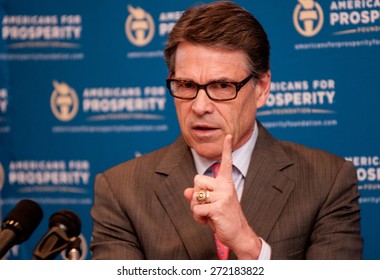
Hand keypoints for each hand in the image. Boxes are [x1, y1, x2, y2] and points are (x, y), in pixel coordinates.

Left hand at [184, 135, 261, 258]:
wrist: (238, 234)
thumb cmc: (223, 218)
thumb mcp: (211, 205)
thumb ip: (199, 196)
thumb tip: (186, 191)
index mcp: (226, 183)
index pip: (226, 163)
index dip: (226, 149)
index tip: (228, 135)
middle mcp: (226, 186)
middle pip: (197, 179)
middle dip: (196, 194)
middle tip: (206, 205)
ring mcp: (223, 195)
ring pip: (195, 195)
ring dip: (196, 208)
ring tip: (208, 214)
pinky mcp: (218, 206)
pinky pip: (197, 209)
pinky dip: (198, 218)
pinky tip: (208, 221)